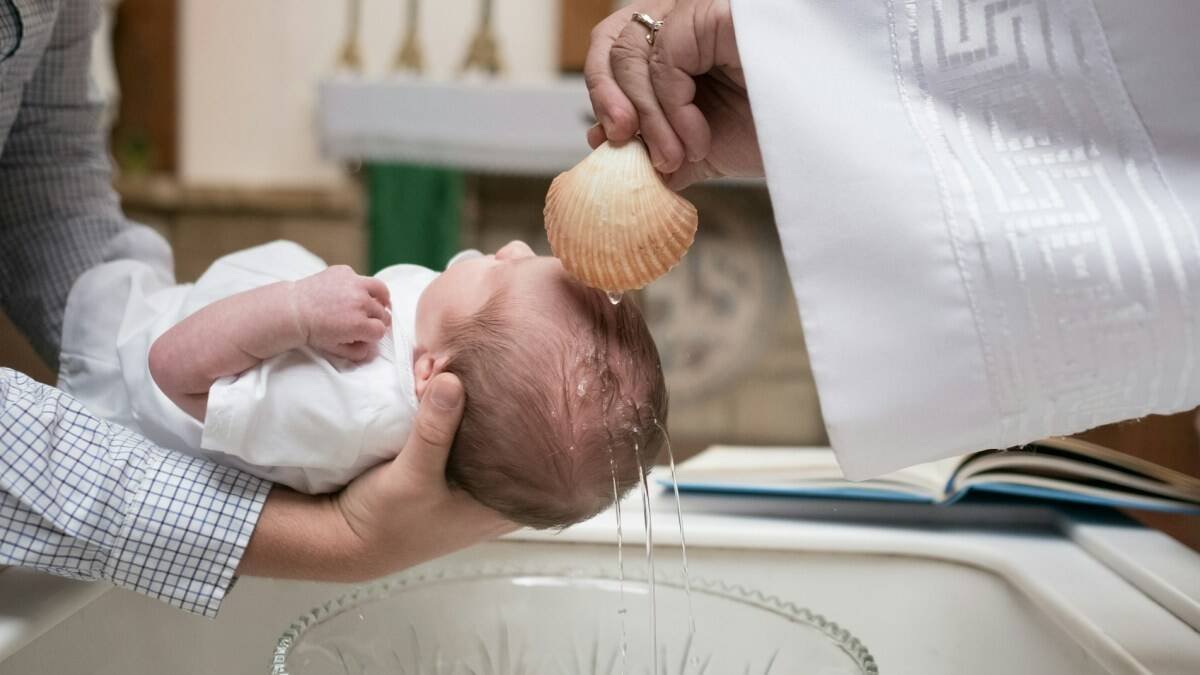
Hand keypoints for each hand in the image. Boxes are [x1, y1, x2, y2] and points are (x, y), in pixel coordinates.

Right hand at [238, 373, 515, 580]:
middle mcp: (496, 493)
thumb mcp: (413, 476)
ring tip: (464, 368)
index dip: (539, 422)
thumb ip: (435, 431)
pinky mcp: (450, 468)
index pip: (541, 457)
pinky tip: (444, 382)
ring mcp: (474, 481)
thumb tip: (453, 380)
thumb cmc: (388, 520)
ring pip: (487, 431)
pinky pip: (462, 431)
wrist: (346, 538)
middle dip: (502, 402)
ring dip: (474, 402)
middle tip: (492, 368)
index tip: (531, 385)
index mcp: (505, 505)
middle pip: (516, 438)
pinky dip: (454, 409)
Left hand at [292, 265, 390, 361]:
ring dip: (380, 299)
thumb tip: (372, 348)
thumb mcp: (336, 349)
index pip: (381, 330)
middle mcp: (360, 302)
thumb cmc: (313, 331)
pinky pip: (361, 278)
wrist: (293, 310)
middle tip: (368, 321)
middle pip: (382, 313)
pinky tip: (350, 292)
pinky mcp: (345, 272)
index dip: (374, 334)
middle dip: (376, 319)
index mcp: (359, 324)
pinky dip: (359, 286)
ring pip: (381, 290)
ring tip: (376, 302)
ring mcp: (354, 284)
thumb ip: (358, 352)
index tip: (368, 334)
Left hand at [585, 0, 762, 189]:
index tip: (608, 144)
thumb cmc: (771, 136)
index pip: (614, 47)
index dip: (602, 93)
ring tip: (678, 157)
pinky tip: (698, 139)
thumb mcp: (698, 148)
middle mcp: (685, 21)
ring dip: (649, 118)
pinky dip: (671, 108)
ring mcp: (700, 13)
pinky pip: (666, 56)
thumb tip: (601, 144)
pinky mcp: (716, 13)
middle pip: (613, 41)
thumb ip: (653, 146)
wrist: (823, 142)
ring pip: (634, 52)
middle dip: (609, 100)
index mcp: (677, 46)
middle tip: (624, 145)